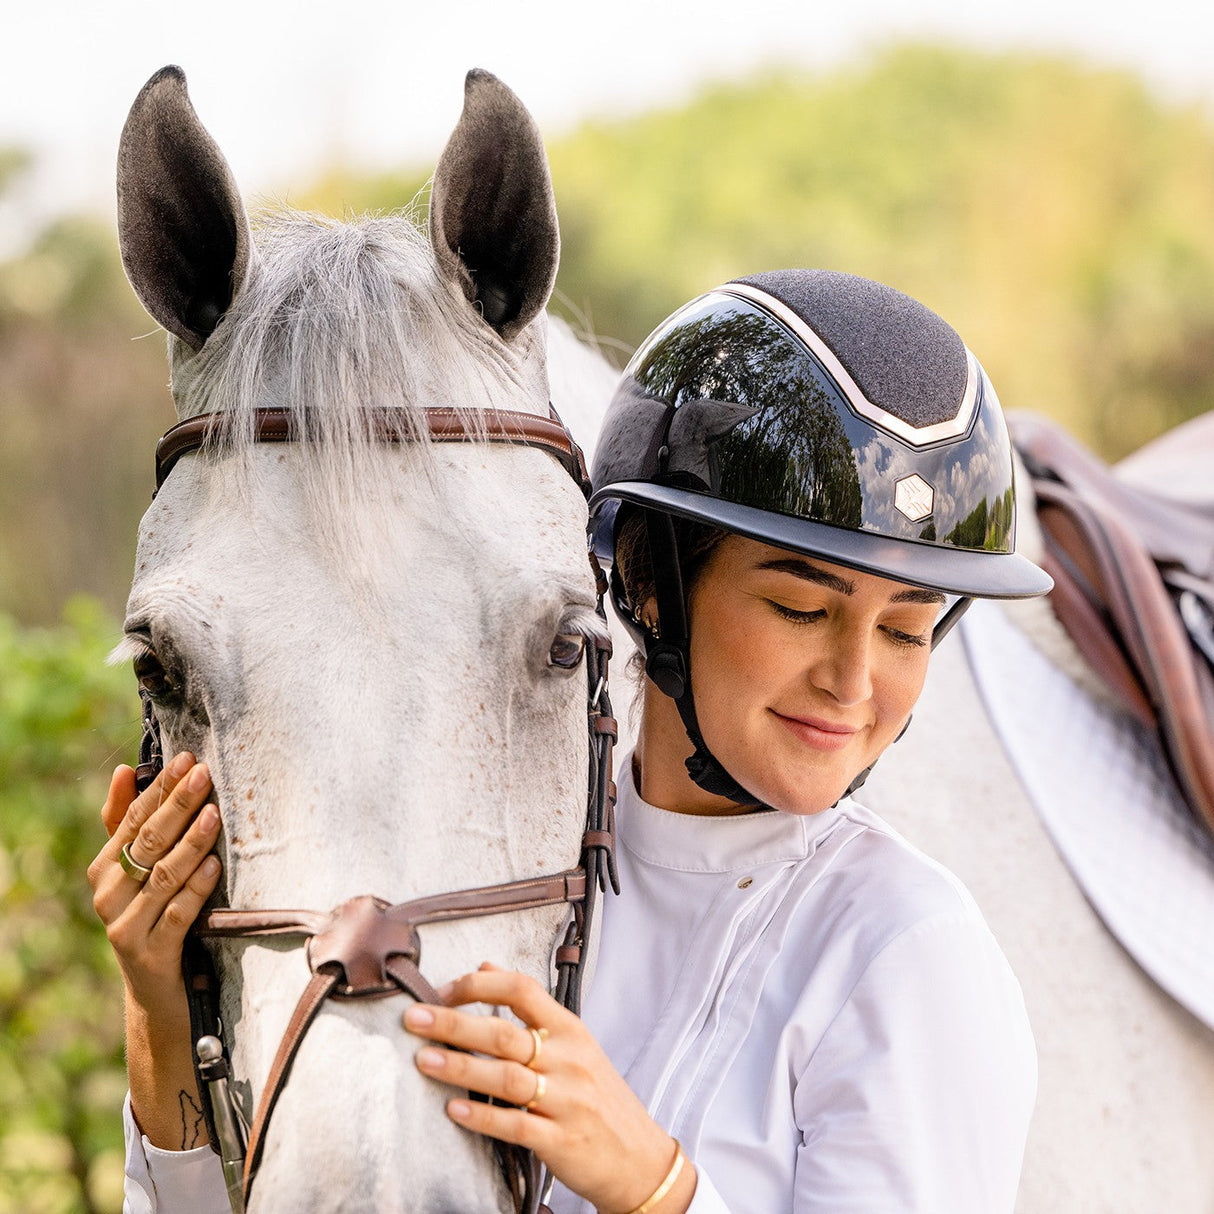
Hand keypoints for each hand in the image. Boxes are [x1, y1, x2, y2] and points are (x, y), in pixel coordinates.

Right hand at [88, 753, 221, 1016]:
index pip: (132, 819)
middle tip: (204, 774)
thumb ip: (128, 822)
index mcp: (104, 868)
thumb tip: (123, 769)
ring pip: (163, 876)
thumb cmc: (153, 914)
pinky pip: (177, 915)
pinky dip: (196, 890)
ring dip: (191, 843)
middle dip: (178, 805)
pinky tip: (214, 867)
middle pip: (148, 842)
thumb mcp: (139, 870)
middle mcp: (108, 895)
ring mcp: (128, 926)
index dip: (160, 787)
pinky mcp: (151, 954)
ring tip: (213, 814)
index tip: (188, 759)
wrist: (158, 990)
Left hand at [403, 963, 694, 1213]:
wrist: (639, 1157)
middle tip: (414, 1018)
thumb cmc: (599, 1096)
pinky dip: (482, 1117)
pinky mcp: (559, 1141)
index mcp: (570, 1029)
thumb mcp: (573, 1042)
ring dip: (460, 1068)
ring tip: (423, 1060)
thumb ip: (529, 1006)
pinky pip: (515, 1126)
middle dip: (453, 1024)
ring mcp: (565, 1101)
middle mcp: (568, 1060)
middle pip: (505, 1033)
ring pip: (505, 1077)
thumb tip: (485, 966)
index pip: (523, 990)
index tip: (444, 991)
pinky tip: (453, 1110)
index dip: (480, 986)